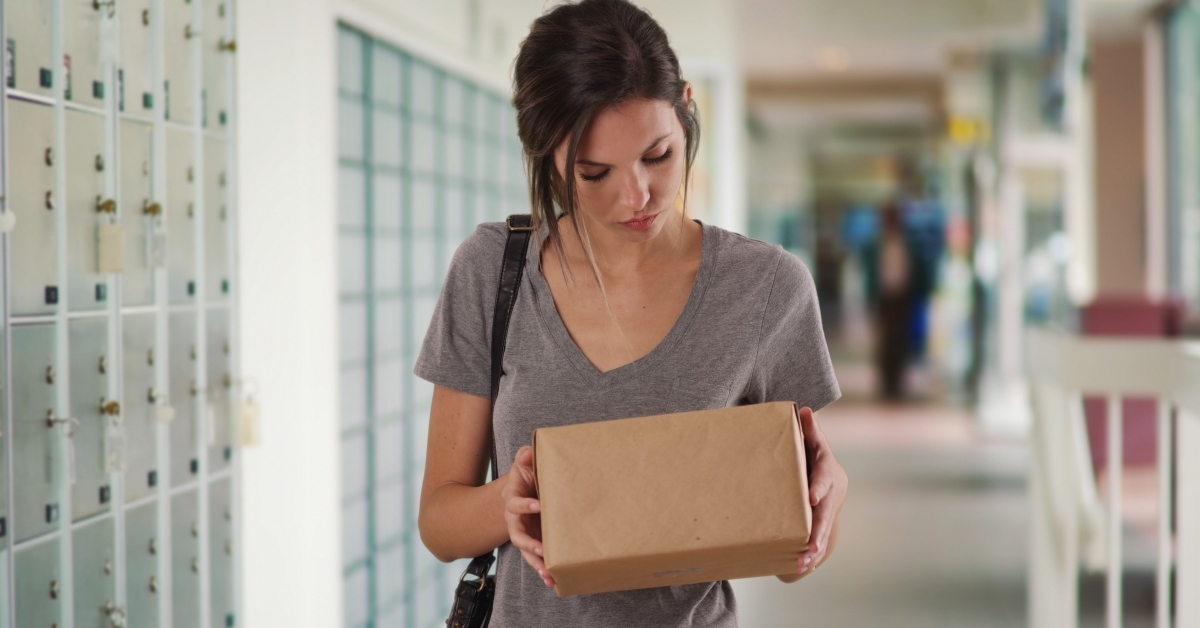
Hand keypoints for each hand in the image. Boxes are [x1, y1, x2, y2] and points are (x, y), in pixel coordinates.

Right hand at [501, 446, 554, 588]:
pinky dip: (542, 569)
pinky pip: (536, 558)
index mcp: (512, 497)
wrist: (528, 487)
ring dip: (535, 562)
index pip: (514, 503)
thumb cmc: (528, 474)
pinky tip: (553, 580)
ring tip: (547, 573)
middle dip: (529, 543)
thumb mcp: (525, 462)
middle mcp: (515, 519)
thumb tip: (527, 453)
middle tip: (542, 548)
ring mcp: (524, 532)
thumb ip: (525, 457)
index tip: (538, 505)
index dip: (524, 505)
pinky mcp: (535, 540)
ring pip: (526, 551)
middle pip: (517, 534)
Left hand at [794, 406, 846, 576]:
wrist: (826, 474)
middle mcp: (831, 493)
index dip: (820, 488)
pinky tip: (801, 568)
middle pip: (826, 513)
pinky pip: (819, 539)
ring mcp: (829, 509)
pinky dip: (812, 553)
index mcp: (828, 471)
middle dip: (819, 530)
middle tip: (810, 546)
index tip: (812, 499)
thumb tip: (804, 410)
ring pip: (824, 530)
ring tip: (802, 564)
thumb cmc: (812, 454)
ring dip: (814, 548)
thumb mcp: (812, 440)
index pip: (824, 478)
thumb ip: (808, 429)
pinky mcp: (823, 521)